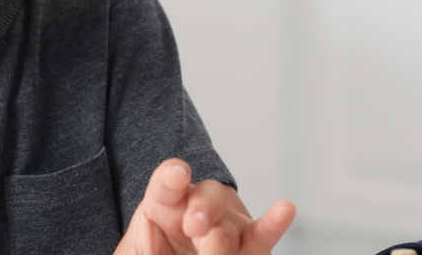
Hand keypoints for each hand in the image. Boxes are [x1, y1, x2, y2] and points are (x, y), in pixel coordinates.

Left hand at [115, 158, 294, 254]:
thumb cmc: (154, 253)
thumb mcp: (136, 253)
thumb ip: (144, 248)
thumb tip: (154, 247)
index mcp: (164, 206)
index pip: (167, 184)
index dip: (172, 177)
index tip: (177, 173)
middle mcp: (198, 209)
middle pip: (207, 199)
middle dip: (204, 211)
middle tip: (195, 227)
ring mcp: (226, 227)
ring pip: (229, 224)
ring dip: (222, 240)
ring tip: (214, 253)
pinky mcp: (249, 247)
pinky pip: (261, 237)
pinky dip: (273, 224)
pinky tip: (285, 210)